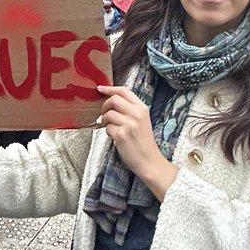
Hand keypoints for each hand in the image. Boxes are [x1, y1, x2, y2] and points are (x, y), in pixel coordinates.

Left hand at [96, 85, 177, 200]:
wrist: (148, 160)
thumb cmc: (143, 142)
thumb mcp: (142, 120)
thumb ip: (130, 109)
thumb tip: (110, 101)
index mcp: (142, 108)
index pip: (124, 91)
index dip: (110, 88)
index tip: (100, 88)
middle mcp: (136, 114)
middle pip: (113, 99)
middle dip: (104, 106)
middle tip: (104, 114)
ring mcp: (129, 124)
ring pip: (108, 114)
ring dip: (105, 121)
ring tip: (111, 128)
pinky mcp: (122, 135)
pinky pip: (107, 128)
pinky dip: (108, 132)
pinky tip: (115, 137)